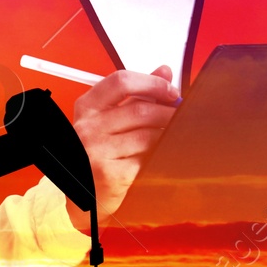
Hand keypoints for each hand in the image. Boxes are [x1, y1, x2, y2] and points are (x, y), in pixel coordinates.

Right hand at [64, 65, 179, 225]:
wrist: (85, 194)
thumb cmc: (98, 153)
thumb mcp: (110, 119)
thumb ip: (136, 95)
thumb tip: (164, 71)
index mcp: (87, 107)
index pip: (121, 82)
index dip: (152, 83)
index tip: (171, 91)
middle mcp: (87, 127)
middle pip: (140, 110)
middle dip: (168, 112)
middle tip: (181, 116)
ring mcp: (96, 151)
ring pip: (147, 136)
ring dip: (166, 135)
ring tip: (172, 136)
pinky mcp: (110, 173)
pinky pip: (146, 159)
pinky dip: (159, 156)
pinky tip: (161, 156)